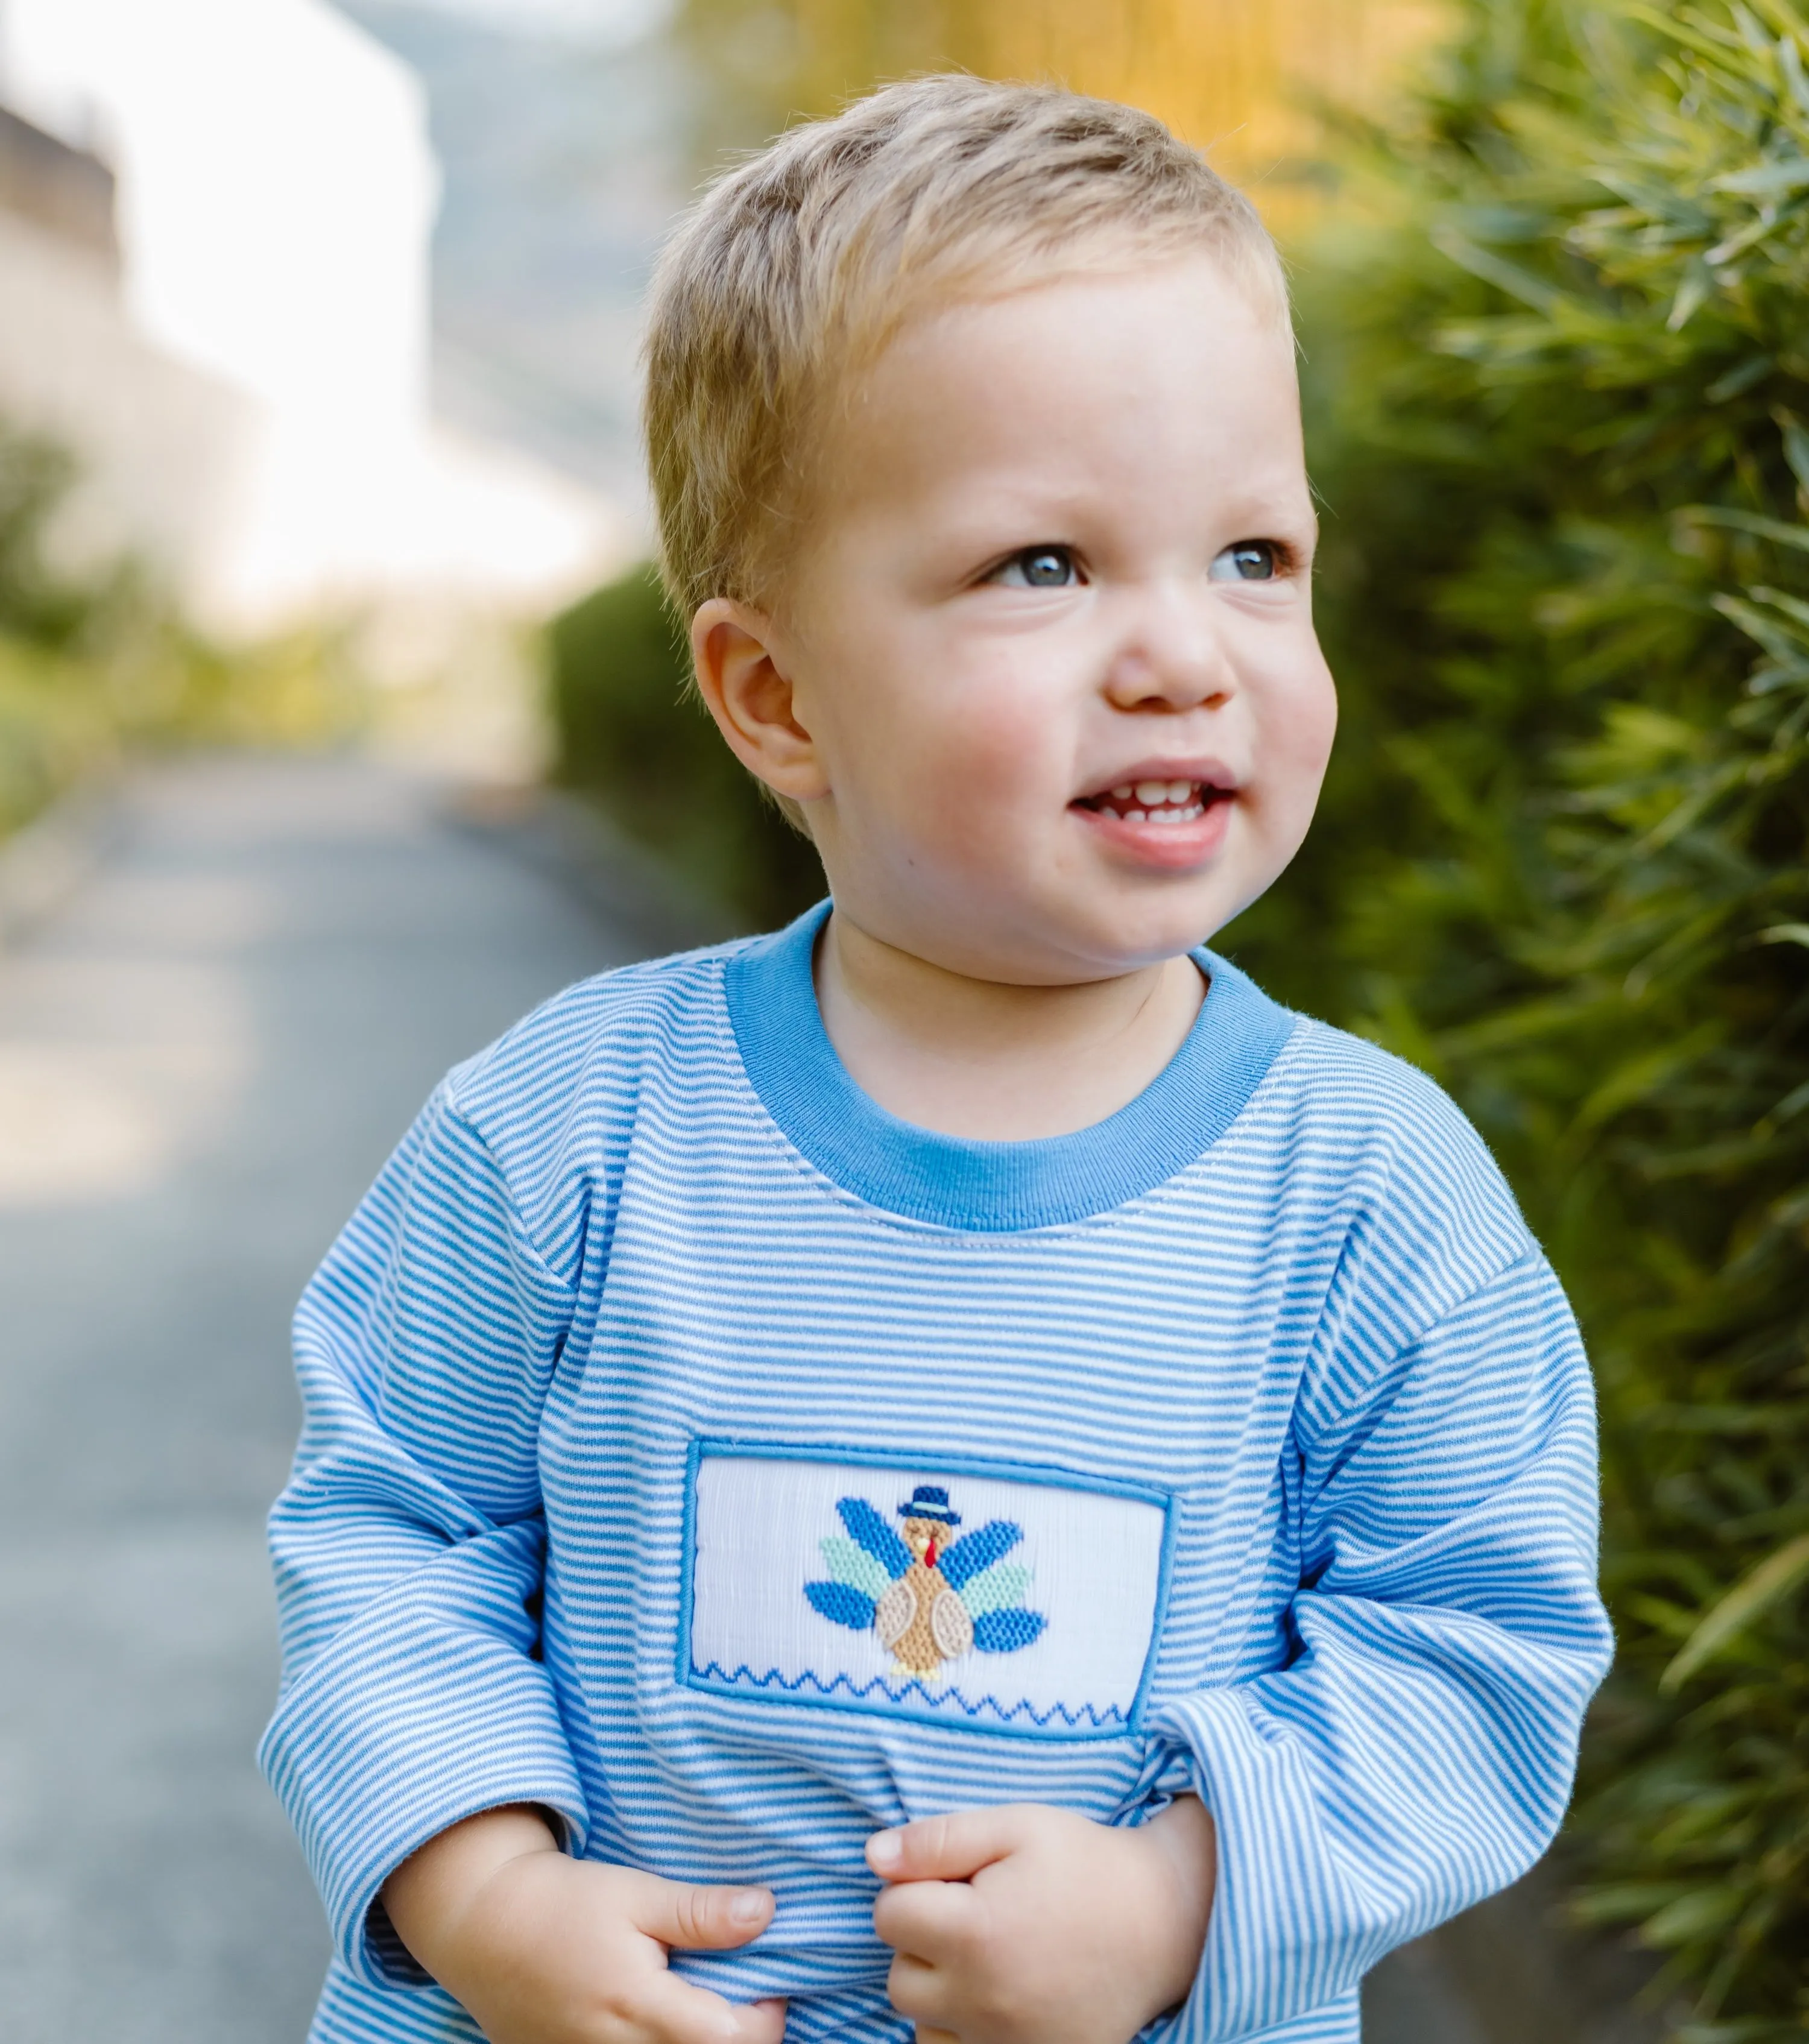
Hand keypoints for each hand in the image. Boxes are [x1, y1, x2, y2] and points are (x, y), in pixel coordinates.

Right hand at [382, 1806, 787, 2043]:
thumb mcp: (636, 1894)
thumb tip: (766, 1912)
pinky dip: (659, 2043)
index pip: (734, 2039)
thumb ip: (701, 1913)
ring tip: (699, 2002)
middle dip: (735, 2033)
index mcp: (640, 2008)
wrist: (484, 1929)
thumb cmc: (565, 1904)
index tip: (768, 1982)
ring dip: (697, 2039)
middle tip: (739, 1992)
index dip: (767, 2016)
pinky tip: (659, 2017)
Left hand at [866, 1796, 1215, 2043]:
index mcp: (976, 1933)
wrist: (1166, 1925)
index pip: (888, 1914)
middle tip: (975, 1912)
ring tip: (990, 1952)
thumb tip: (874, 1857)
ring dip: (939, 1986)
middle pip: (899, 1974)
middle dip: (922, 1938)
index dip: (916, 1885)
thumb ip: (938, 1839)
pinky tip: (997, 1992)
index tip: (958, 1877)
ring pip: (922, 2021)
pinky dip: (961, 2026)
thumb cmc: (1087, 1865)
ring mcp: (1003, 2043)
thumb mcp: (1016, 1826)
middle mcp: (983, 2000)